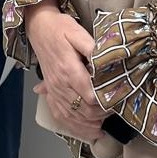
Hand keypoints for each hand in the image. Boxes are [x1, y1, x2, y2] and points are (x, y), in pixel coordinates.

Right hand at [25, 0, 102, 141]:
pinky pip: (59, 115)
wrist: (38, 27)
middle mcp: (60, 84)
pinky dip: (73, 126)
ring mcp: (54, 90)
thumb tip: (105, 61)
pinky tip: (86, 130)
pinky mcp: (50, 92)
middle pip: (83, 109)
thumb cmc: (59, 28)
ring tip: (103, 126)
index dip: (105, 102)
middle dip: (101, 114)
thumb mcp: (77, 32)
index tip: (118, 100)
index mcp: (68, 69)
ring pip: (72, 116)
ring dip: (88, 125)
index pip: (90, 95)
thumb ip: (92, 48)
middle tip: (115, 111)